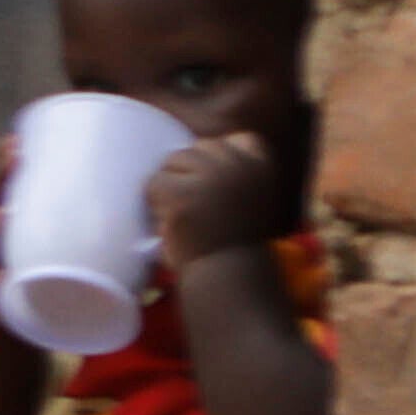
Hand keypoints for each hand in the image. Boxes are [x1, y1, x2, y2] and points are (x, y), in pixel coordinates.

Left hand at [153, 128, 298, 269]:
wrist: (227, 274)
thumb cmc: (232, 239)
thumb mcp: (246, 195)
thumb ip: (230, 169)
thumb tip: (187, 146)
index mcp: (261, 164)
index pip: (235, 139)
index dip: (217, 162)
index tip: (221, 192)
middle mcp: (239, 164)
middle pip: (195, 150)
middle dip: (188, 177)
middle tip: (200, 211)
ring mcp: (211, 176)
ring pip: (171, 164)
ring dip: (170, 190)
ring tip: (187, 217)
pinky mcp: (182, 192)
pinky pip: (154, 184)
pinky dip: (156, 204)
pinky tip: (174, 224)